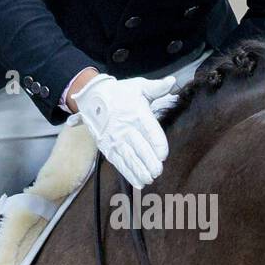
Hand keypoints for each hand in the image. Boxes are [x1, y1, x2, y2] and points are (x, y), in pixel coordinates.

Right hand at [73, 73, 178, 187]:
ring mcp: (115, 139)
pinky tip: (138, 182)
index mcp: (136, 113)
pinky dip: (129, 174)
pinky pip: (119, 163)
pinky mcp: (107, 147)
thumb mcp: (139, 86)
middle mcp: (124, 127)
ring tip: (150, 179)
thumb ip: (157, 88)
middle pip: (139, 147)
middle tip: (158, 171)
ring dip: (139, 170)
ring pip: (129, 157)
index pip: (149, 130)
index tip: (163, 155)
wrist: (92, 97)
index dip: (157, 143)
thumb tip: (172, 82)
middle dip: (149, 161)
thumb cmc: (120, 92)